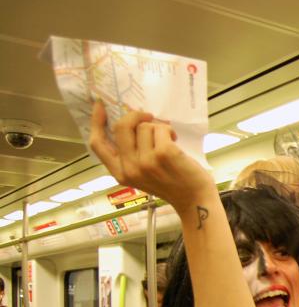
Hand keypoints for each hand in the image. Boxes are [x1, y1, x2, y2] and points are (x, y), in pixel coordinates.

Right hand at [88, 101, 215, 215]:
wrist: (194, 200)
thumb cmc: (172, 184)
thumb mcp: (142, 174)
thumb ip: (130, 155)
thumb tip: (127, 123)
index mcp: (121, 174)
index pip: (98, 145)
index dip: (96, 122)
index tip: (99, 106)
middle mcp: (130, 168)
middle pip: (121, 127)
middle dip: (134, 115)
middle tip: (148, 116)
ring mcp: (146, 162)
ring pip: (143, 126)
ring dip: (158, 128)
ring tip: (168, 141)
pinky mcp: (164, 154)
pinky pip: (160, 128)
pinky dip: (169, 130)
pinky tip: (175, 141)